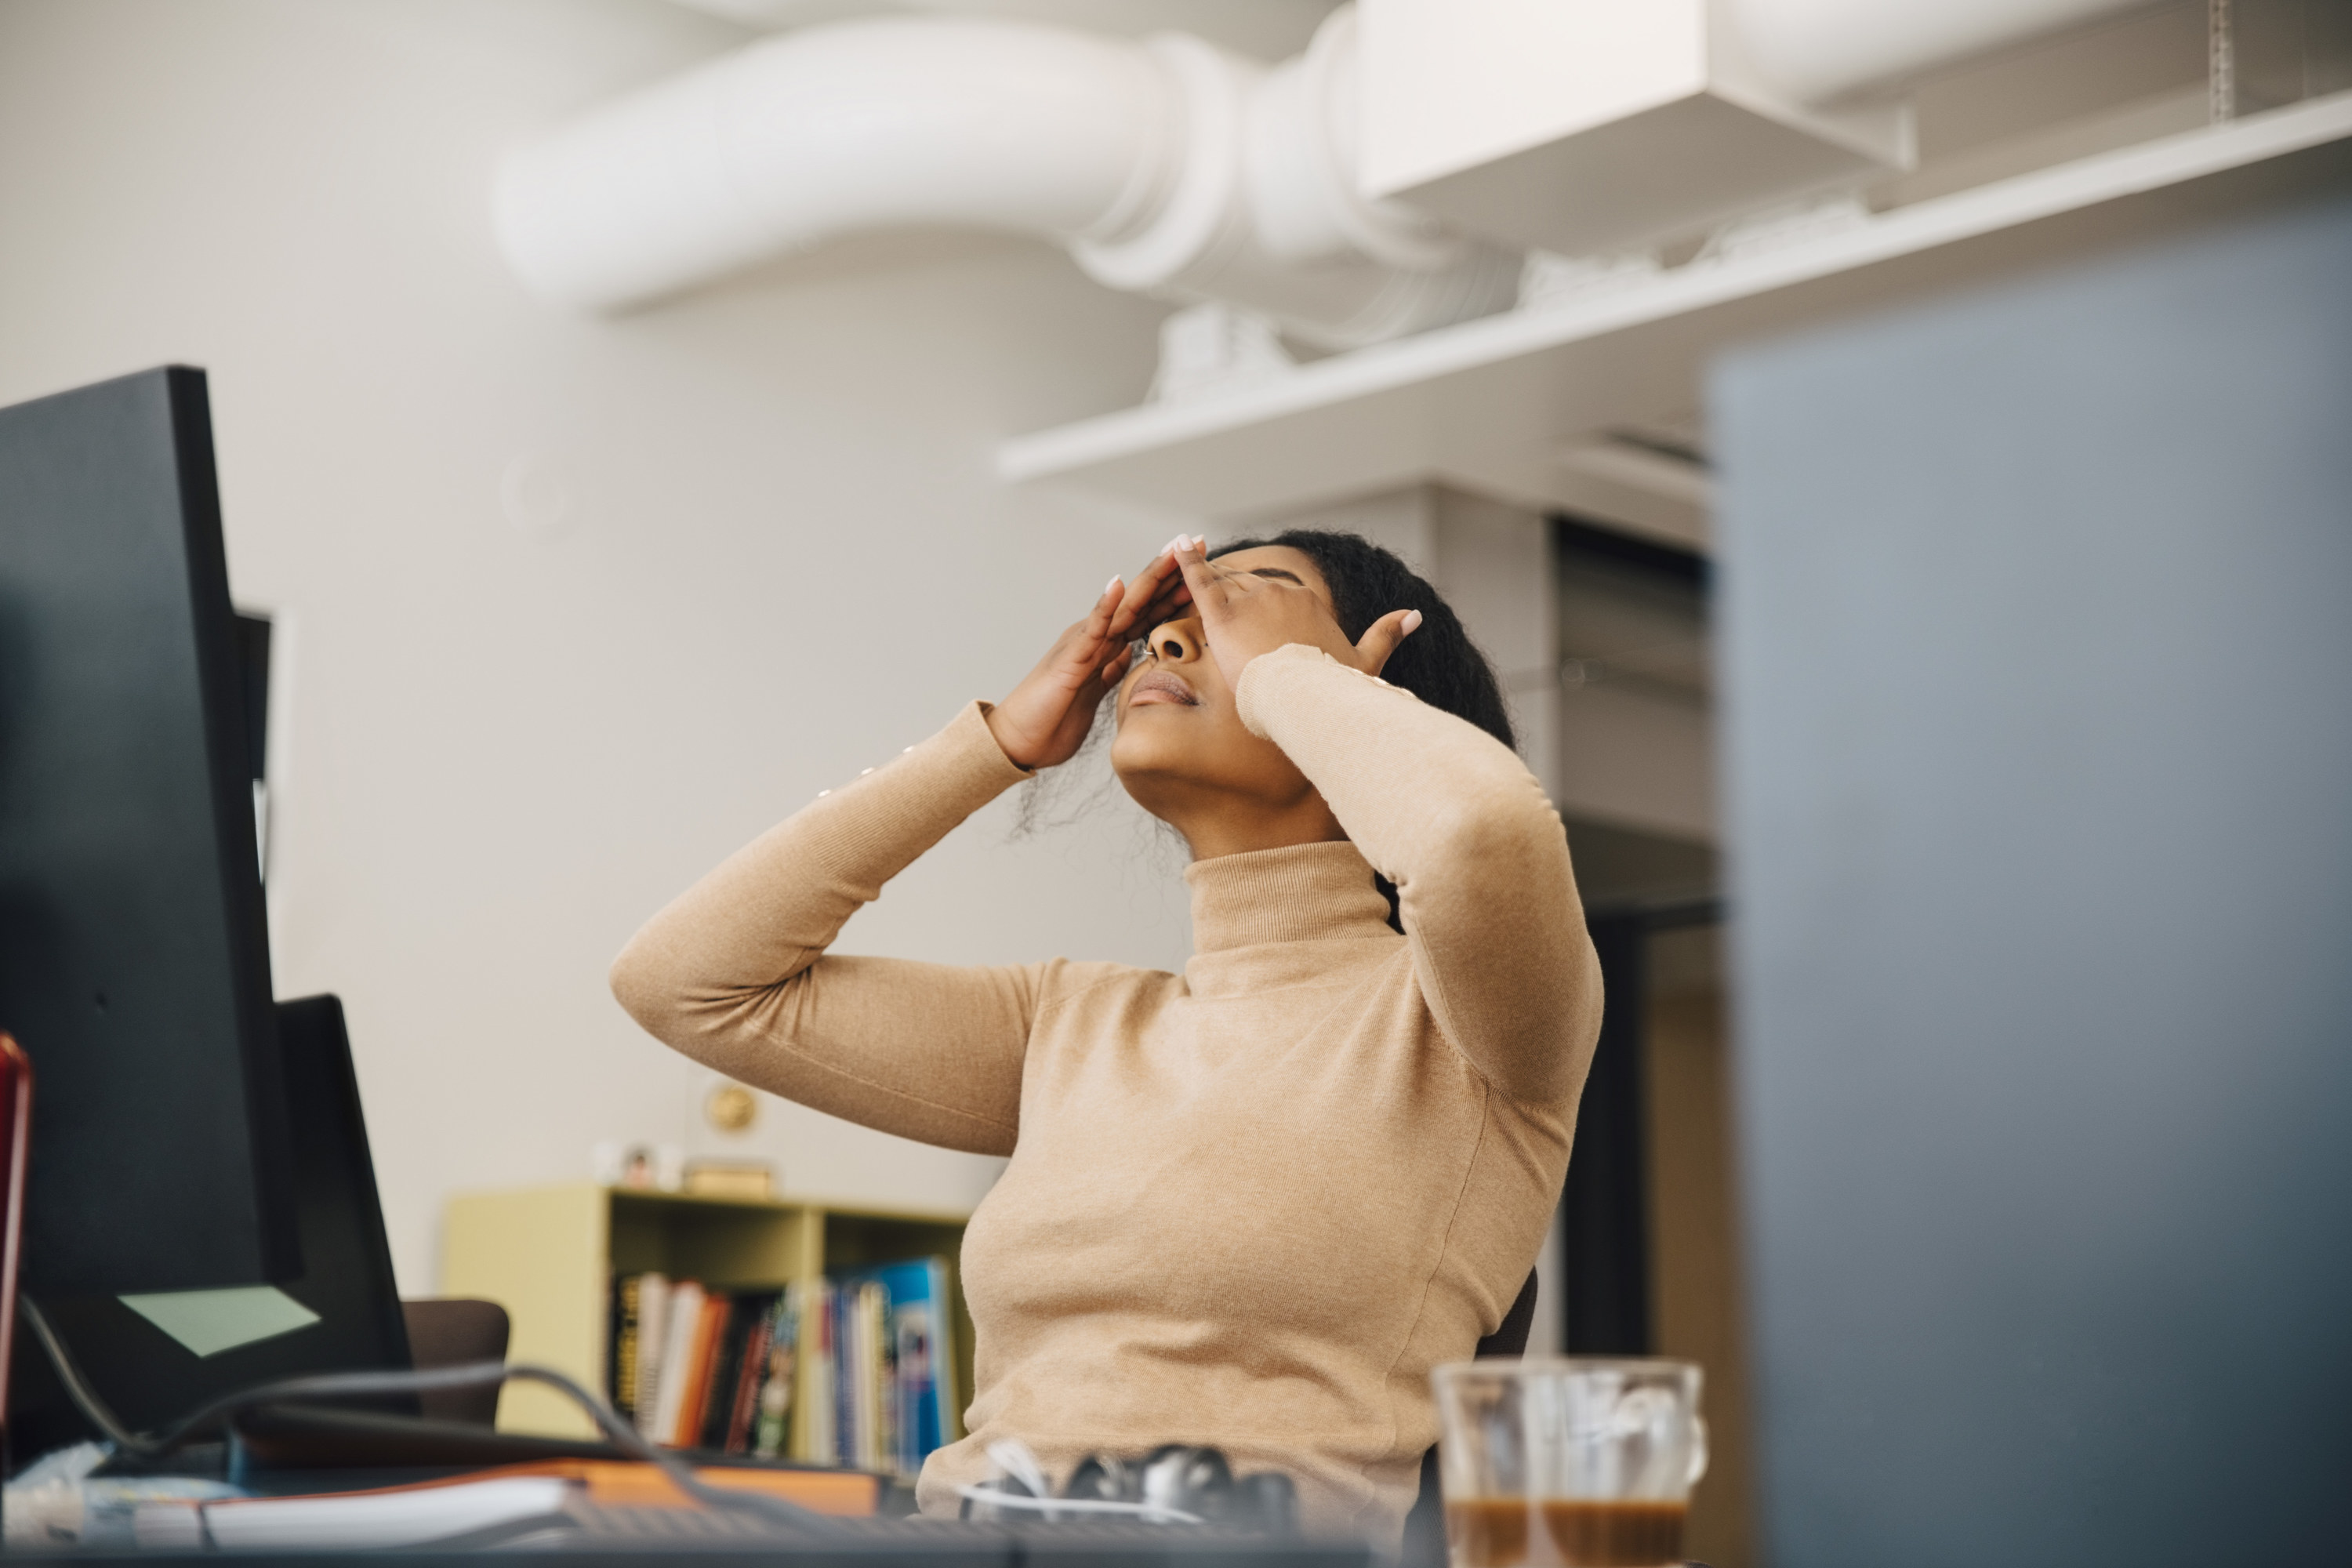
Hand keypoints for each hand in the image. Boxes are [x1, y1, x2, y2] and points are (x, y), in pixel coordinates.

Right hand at [985, 536, 1197, 769]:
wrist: (1020, 740)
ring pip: (1123, 605)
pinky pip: (1091, 629)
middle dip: (1171, 571)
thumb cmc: (1053, 718)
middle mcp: (1097, 636)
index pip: (1148, 611)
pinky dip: (1105, 606)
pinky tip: (1119, 585)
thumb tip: (1129, 657)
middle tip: (1199, 541)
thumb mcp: (1095, 693)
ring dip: (1149, 578)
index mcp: (1106, 645)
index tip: (1206, 568)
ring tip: (1171, 552)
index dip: (1176, 589)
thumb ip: (1110, 670)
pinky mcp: (1071, 658)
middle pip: (1141, 598)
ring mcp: (1084, 643)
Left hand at [1170, 536, 1420, 690]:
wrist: (1308, 701)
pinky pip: (1200, 583)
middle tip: (1219, 628)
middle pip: (1249, 593)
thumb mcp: (1365, 662)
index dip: (1263, 616)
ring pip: (1225, 590)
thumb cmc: (1335, 688)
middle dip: (1236, 608)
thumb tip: (1415, 614)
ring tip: (1196, 600)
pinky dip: (1186, 564)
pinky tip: (1174, 547)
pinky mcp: (1223, 616)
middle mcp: (1280, 593)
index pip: (1277, 600)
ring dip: (1208, 591)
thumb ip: (1386, 635)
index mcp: (1307, 602)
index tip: (1257, 634)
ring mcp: (1251, 601)